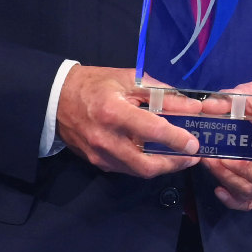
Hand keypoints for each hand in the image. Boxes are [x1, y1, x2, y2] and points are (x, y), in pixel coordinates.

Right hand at [54, 64, 203, 177]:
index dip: (177, 139)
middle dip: (175, 164)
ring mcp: (100, 155)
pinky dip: (146, 165)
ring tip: (181, 156)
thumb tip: (193, 107)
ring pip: (139, 172)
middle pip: (147, 165)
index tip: (195, 143)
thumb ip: (163, 94)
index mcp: (114, 112)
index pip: (153, 132)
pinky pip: (128, 169)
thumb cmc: (96, 84)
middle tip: (193, 156)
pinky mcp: (97, 163)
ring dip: (163, 167)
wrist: (56, 99)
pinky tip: (158, 155)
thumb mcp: (130, 80)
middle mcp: (106, 139)